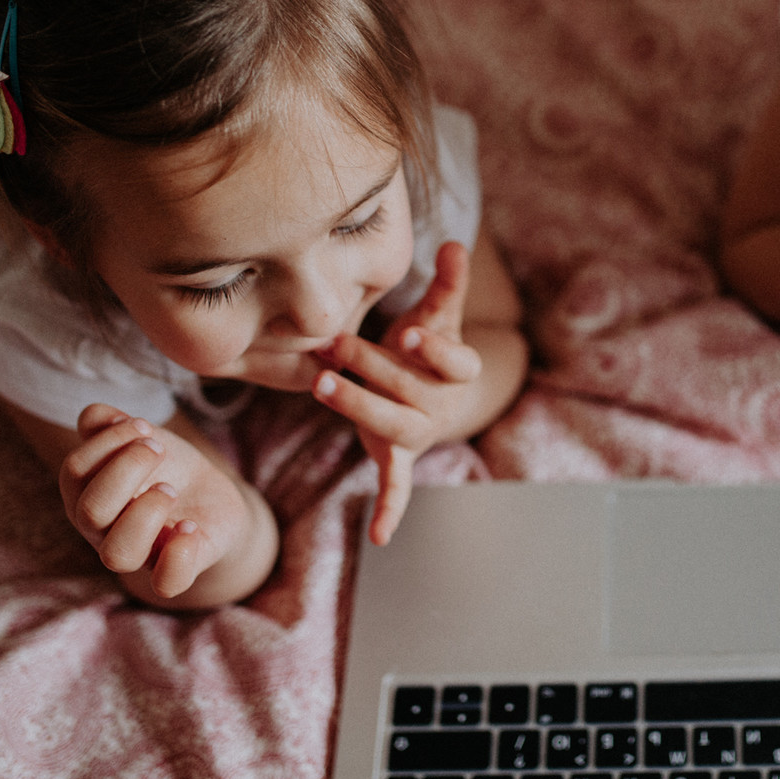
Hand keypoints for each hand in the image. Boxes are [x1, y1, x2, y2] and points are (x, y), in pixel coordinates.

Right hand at [60, 403, 261, 598]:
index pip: (75, 472)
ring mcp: (140, 554)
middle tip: (158, 449)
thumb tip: (95, 416)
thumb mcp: (144, 438)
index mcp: (88, 494)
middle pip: (90, 511)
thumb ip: (111, 424)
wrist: (210, 500)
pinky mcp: (177, 570)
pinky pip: (166, 584)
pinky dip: (178, 555)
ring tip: (171, 489)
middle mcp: (104, 530)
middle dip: (127, 469)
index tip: (143, 426)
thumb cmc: (168, 468)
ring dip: (146, 513)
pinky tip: (191, 526)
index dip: (108, 443)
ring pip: (117, 555)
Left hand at [311, 241, 484, 544]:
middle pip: (408, 388)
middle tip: (333, 346)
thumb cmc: (428, 343)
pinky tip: (378, 535)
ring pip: (391, 425)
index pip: (454, 361)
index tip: (406, 333)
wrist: (430, 387)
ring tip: (323, 385)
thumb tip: (455, 243)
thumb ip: (447, 284)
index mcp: (457, 369)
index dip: (432, 350)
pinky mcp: (397, 456)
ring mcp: (418, 433)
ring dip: (358, 408)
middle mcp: (440, 404)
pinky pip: (397, 487)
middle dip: (371, 367)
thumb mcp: (438, 314)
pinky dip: (389, 510)